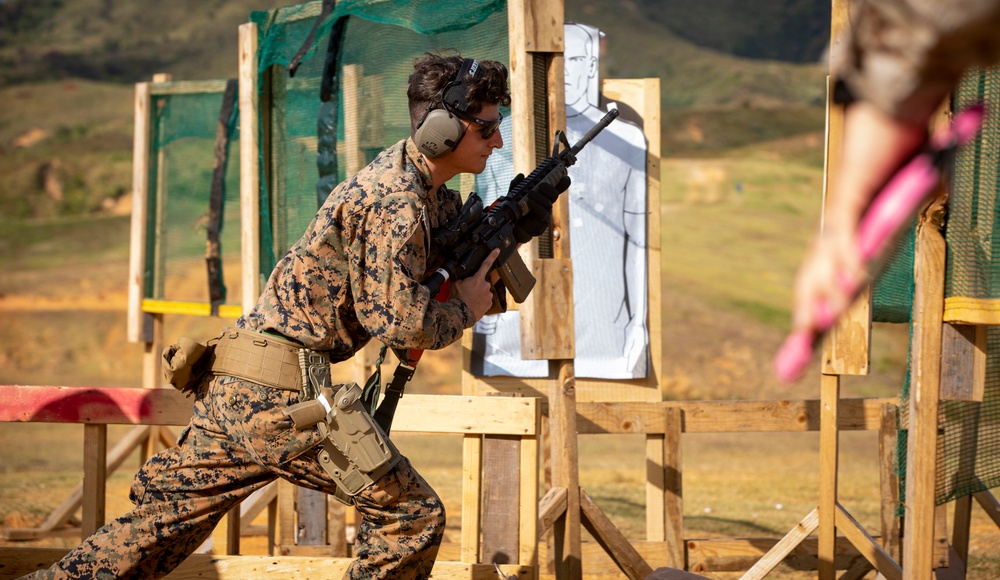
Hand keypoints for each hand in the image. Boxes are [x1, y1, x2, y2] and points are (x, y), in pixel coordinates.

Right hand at [451, 248, 500, 320]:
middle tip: (469, 292)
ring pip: (485, 292)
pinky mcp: (489, 304)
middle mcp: (486, 285)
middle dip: (477, 285)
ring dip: (479, 294)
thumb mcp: (455, 284)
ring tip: (470, 299)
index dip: (492, 256)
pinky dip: (481, 301)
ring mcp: (488, 295)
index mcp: (478, 278)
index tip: (497, 250)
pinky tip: (474, 304)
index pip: (486, 264)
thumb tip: (460, 274)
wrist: (461, 314)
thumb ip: (460, 277)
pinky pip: (486, 300)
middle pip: (483, 282)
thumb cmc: (458, 298)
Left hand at [511, 173, 571, 242]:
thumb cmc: (516, 210)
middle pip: (554, 194)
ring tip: (530, 193)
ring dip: (539, 197)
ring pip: (548, 203)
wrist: (512, 226)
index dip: (562, 183)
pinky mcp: (542, 222)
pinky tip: (530, 202)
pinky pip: (543, 213)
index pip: (555, 188)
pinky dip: (536, 206)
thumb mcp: (514, 195)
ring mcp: (545, 213)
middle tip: (541, 186)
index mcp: (543, 196)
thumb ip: (516, 185)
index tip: (566, 177)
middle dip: (549, 188)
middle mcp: (546, 203)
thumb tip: (521, 176)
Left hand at [790, 101, 923, 333]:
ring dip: (822, 293)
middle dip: (806, 305)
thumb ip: (907, 211)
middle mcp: (838, 218)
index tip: (808, 325)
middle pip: (816, 269)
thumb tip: (910, 220)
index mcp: (848, 222)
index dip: (816, 296)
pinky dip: (847, 260)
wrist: (897, 104)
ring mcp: (841, 206)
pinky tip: (848, 285)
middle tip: (801, 338)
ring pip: (825, 258)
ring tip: (816, 324)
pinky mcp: (850, 193)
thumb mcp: (914, 190)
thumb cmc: (906, 142)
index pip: (825, 266)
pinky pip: (846, 234)